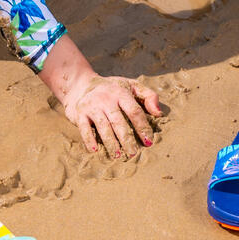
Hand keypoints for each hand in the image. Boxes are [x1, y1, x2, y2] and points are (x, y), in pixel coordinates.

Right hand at [39, 37, 164, 158]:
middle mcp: (106, 99)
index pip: (134, 111)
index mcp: (121, 93)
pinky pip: (84, 128)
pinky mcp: (79, 114)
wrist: (80, 84)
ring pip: (103, 127)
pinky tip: (94, 150)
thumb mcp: (131, 86)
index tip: (148, 142)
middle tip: (133, 153)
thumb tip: (158, 113)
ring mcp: (92, 106)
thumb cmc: (112, 89)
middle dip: (127, 139)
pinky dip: (89, 140)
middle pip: (119, 122)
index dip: (142, 127)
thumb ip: (149, 96)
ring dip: (111, 142)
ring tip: (117, 155)